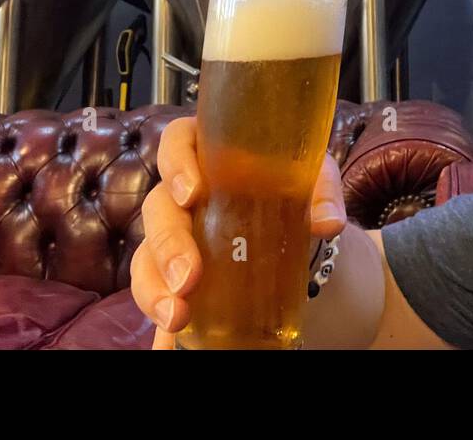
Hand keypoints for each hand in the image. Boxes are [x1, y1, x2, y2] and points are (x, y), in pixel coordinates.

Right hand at [132, 114, 347, 348]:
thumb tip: (326, 221)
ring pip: (147, 253)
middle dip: (168, 242)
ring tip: (176, 316)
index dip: (176, 161)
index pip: (178, 140)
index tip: (192, 192)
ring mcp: (176, 234)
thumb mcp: (314, 182)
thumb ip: (321, 192)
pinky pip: (154, 288)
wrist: (302, 237)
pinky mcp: (174, 272)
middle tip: (188, 275)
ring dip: (155, 286)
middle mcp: (184, 192)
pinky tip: (170, 333)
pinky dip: (159, 309)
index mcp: (211, 154)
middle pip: (158, 206)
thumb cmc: (296, 192)